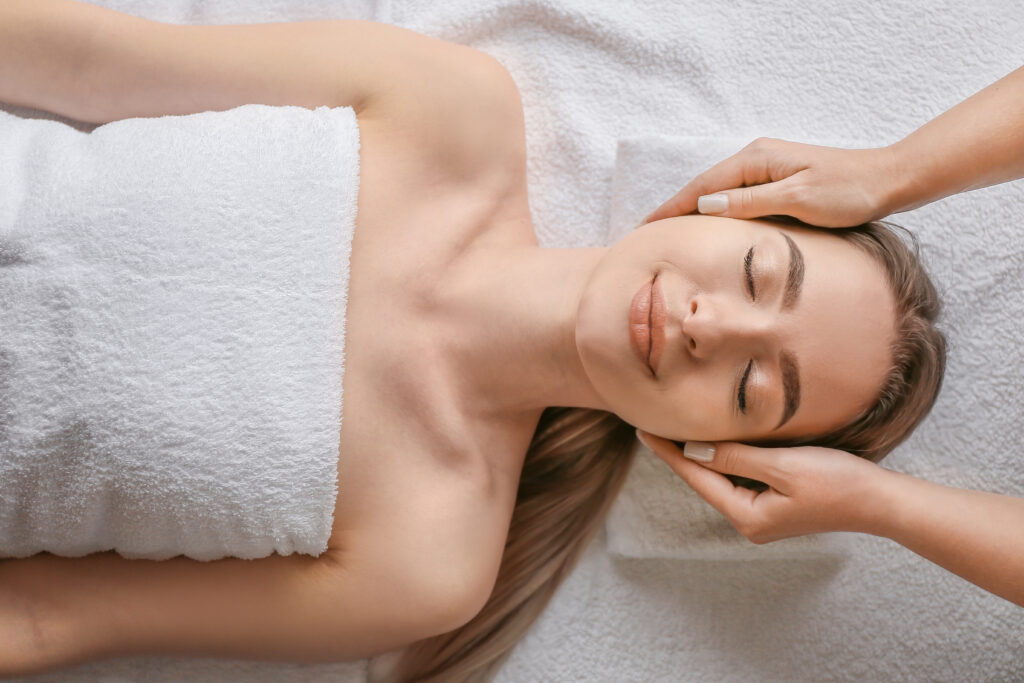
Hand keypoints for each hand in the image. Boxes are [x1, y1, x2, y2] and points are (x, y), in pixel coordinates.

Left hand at [635, 431, 886, 542]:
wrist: (879, 500)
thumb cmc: (836, 481)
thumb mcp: (781, 465)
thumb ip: (734, 457)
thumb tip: (692, 449)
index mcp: (746, 517)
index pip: (697, 476)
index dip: (669, 452)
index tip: (643, 431)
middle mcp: (749, 522)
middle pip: (705, 480)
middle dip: (680, 453)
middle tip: (652, 425)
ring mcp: (761, 516)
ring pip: (722, 479)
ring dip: (702, 455)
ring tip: (674, 429)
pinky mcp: (774, 506)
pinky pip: (740, 479)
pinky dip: (726, 459)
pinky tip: (714, 443)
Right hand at [643, 138, 903, 227]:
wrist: (888, 181)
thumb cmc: (848, 191)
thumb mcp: (797, 199)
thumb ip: (750, 202)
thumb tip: (705, 206)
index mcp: (756, 159)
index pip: (700, 188)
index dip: (671, 209)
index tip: (645, 228)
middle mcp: (756, 159)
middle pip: (703, 189)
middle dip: (674, 210)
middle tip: (647, 236)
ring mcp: (766, 170)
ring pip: (718, 194)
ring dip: (692, 213)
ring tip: (668, 235)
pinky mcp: (777, 182)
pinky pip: (734, 199)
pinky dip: (715, 213)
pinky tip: (708, 228)